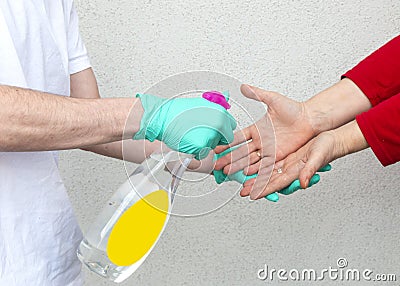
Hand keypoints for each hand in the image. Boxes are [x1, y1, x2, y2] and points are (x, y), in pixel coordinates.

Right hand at [134, 93, 236, 159]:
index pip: (231, 125)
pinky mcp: (201, 146)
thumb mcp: (201, 103)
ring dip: (205, 144)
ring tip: (192, 134)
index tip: (216, 129)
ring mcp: (210, 135)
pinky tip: (189, 141)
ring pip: (213, 146)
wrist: (163, 118)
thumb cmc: (178, 111)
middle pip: (226, 138)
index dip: (223, 128)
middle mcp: (218, 123)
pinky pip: (203, 154)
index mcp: (220, 112)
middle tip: (203, 133)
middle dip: (217, 138)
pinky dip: (196, 151)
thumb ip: (216, 105)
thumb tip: (226, 97)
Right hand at [214, 84, 314, 176]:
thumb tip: (243, 86)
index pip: (238, 138)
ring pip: (249, 160)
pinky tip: (245, 175)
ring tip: (227, 172)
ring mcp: (268, 150)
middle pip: (240, 152)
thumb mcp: (273, 99)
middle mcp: (261, 141)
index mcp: (257, 129)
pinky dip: (255, 171)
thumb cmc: (294, 109)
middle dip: (228, 159)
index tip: (217, 148)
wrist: (310, 119)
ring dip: (238, 167)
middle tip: (217, 165)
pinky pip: (264, 165)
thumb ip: (257, 94)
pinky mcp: (277, 156)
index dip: (227, 144)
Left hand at [241, 120, 367, 199]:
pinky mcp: (287, 155)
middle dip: (255, 186)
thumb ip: (310, 171)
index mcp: (296, 173)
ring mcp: (288, 163)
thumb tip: (303, 183)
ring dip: (256, 176)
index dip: (264, 190)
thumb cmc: (329, 149)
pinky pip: (272, 162)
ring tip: (243, 180)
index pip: (276, 184)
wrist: (333, 139)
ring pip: (268, 172)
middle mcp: (290, 170)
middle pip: (269, 180)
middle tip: (242, 191)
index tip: (253, 195)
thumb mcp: (318, 158)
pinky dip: (262, 165)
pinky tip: (254, 166)